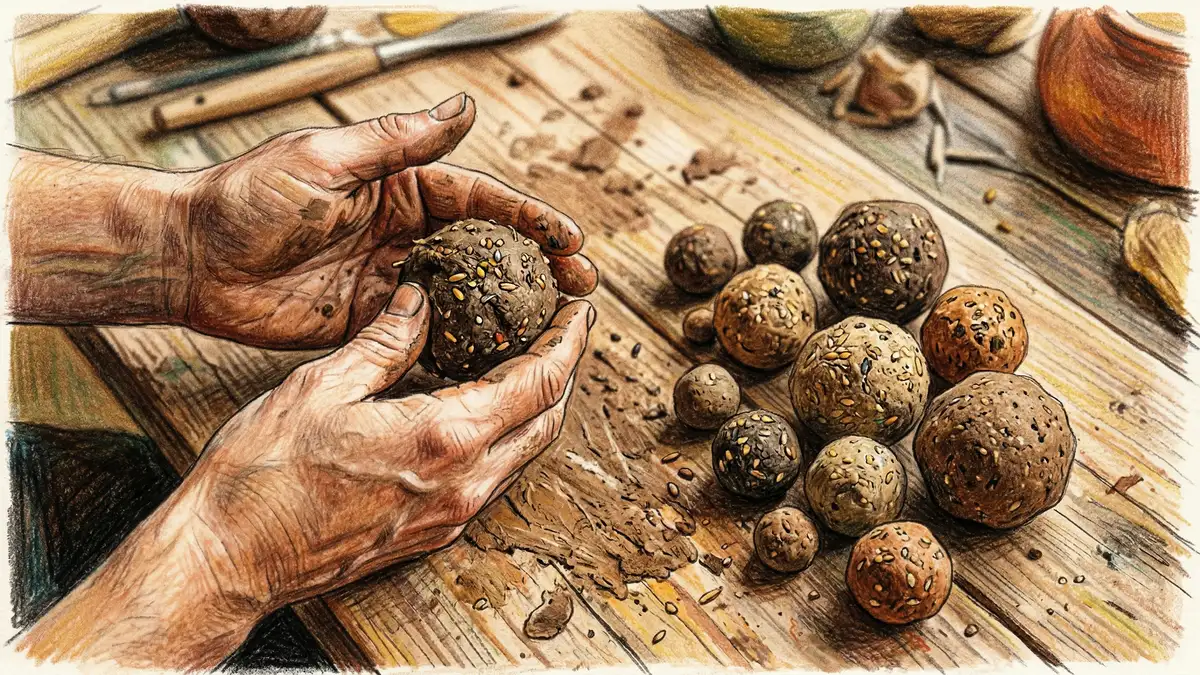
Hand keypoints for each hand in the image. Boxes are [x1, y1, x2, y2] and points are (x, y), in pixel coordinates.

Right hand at [19, 285, 593, 667]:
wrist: (228, 560)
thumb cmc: (261, 475)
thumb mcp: (321, 387)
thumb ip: (385, 341)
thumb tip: (420, 300)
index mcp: (444, 438)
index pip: (539, 382)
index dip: (567, 341)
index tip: (579, 310)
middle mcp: (462, 484)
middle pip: (546, 421)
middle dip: (564, 371)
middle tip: (563, 330)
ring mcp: (450, 516)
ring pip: (523, 453)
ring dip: (537, 406)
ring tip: (529, 361)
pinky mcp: (430, 533)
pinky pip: (492, 477)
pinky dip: (504, 436)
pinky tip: (482, 410)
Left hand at [180, 93, 597, 347]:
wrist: (191, 257)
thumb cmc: (248, 196)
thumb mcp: (325, 157)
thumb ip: (397, 140)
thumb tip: (464, 107)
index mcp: (399, 186)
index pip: (480, 201)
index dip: (529, 220)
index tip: (570, 239)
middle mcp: (403, 232)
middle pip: (486, 251)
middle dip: (537, 268)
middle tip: (581, 289)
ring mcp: (390, 279)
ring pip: (464, 296)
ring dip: (509, 310)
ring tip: (554, 328)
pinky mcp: (368, 321)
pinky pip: (425, 335)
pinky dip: (460, 346)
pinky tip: (494, 361)